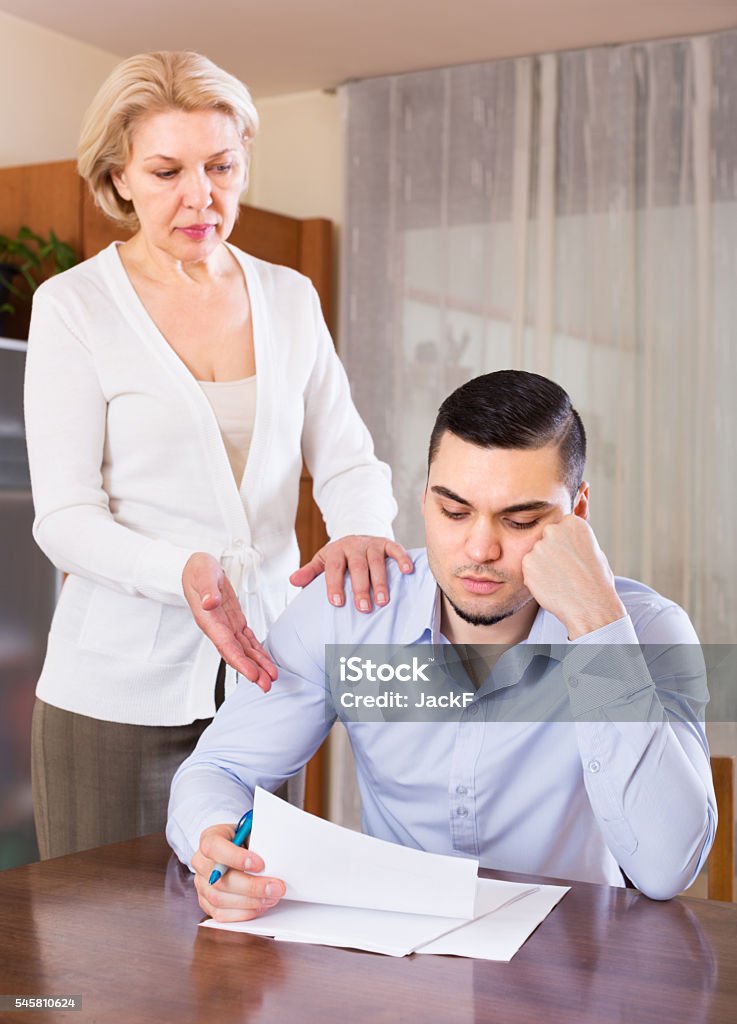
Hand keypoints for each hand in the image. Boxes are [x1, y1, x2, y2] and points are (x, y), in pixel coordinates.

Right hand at [182, 553, 276, 691]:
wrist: (197, 568)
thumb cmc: (197, 569)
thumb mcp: (201, 574)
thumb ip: (206, 589)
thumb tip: (209, 603)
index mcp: (209, 620)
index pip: (226, 645)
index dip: (239, 661)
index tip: (252, 675)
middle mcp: (218, 628)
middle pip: (236, 653)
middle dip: (251, 670)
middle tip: (267, 685)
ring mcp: (226, 626)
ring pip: (244, 650)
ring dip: (257, 664)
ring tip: (271, 678)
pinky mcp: (234, 621)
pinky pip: (247, 640)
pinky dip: (257, 651)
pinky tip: (265, 662)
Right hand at [193, 823, 285, 922]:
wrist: (237, 849)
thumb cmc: (245, 840)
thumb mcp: (251, 832)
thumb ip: (257, 841)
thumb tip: (274, 858)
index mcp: (209, 837)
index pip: (214, 847)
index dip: (236, 857)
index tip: (260, 864)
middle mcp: (200, 862)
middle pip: (218, 879)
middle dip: (251, 886)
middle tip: (275, 887)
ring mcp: (201, 884)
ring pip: (219, 899)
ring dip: (250, 901)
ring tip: (272, 897)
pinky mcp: (206, 902)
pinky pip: (221, 914)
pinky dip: (243, 912)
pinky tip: (260, 906)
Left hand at [289, 535, 413, 611]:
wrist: (356, 536)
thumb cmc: (339, 556)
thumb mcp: (322, 561)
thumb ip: (310, 572)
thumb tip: (292, 581)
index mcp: (335, 550)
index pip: (334, 567)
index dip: (335, 584)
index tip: (337, 603)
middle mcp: (354, 545)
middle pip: (357, 566)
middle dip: (360, 587)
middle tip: (363, 608)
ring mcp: (372, 543)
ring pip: (376, 561)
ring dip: (380, 581)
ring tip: (383, 601)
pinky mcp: (387, 542)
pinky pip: (396, 549)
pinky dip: (402, 559)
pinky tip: (407, 571)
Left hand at [521, 516, 625, 639]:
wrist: (589, 605)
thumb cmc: (596, 581)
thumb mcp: (594, 549)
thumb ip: (577, 536)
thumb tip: (576, 520)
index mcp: (573, 523)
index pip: (560, 527)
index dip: (565, 544)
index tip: (572, 556)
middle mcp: (554, 530)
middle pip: (545, 537)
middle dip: (551, 551)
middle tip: (564, 569)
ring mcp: (539, 546)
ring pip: (535, 553)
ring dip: (542, 564)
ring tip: (559, 579)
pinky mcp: (527, 562)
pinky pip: (528, 567)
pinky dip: (535, 576)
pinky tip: (550, 585)